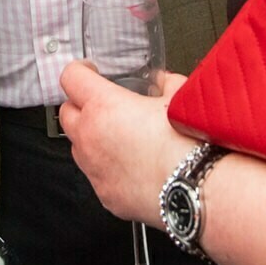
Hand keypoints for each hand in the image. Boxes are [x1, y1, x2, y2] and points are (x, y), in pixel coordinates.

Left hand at [59, 62, 197, 227]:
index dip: (80, 70)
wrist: (198, 188)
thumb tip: (164, 82)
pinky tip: (131, 165)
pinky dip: (106, 167)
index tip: (88, 71)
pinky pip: (96, 175)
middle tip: (100, 103)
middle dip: (80, 105)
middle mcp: (90, 138)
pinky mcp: (105, 194)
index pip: (71, 77)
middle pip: (66, 113)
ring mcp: (95, 169)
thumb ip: (166, 84)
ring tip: (119, 136)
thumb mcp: (179, 98)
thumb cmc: (188, 145)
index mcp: (104, 106)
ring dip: (90, 138)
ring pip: (77, 146)